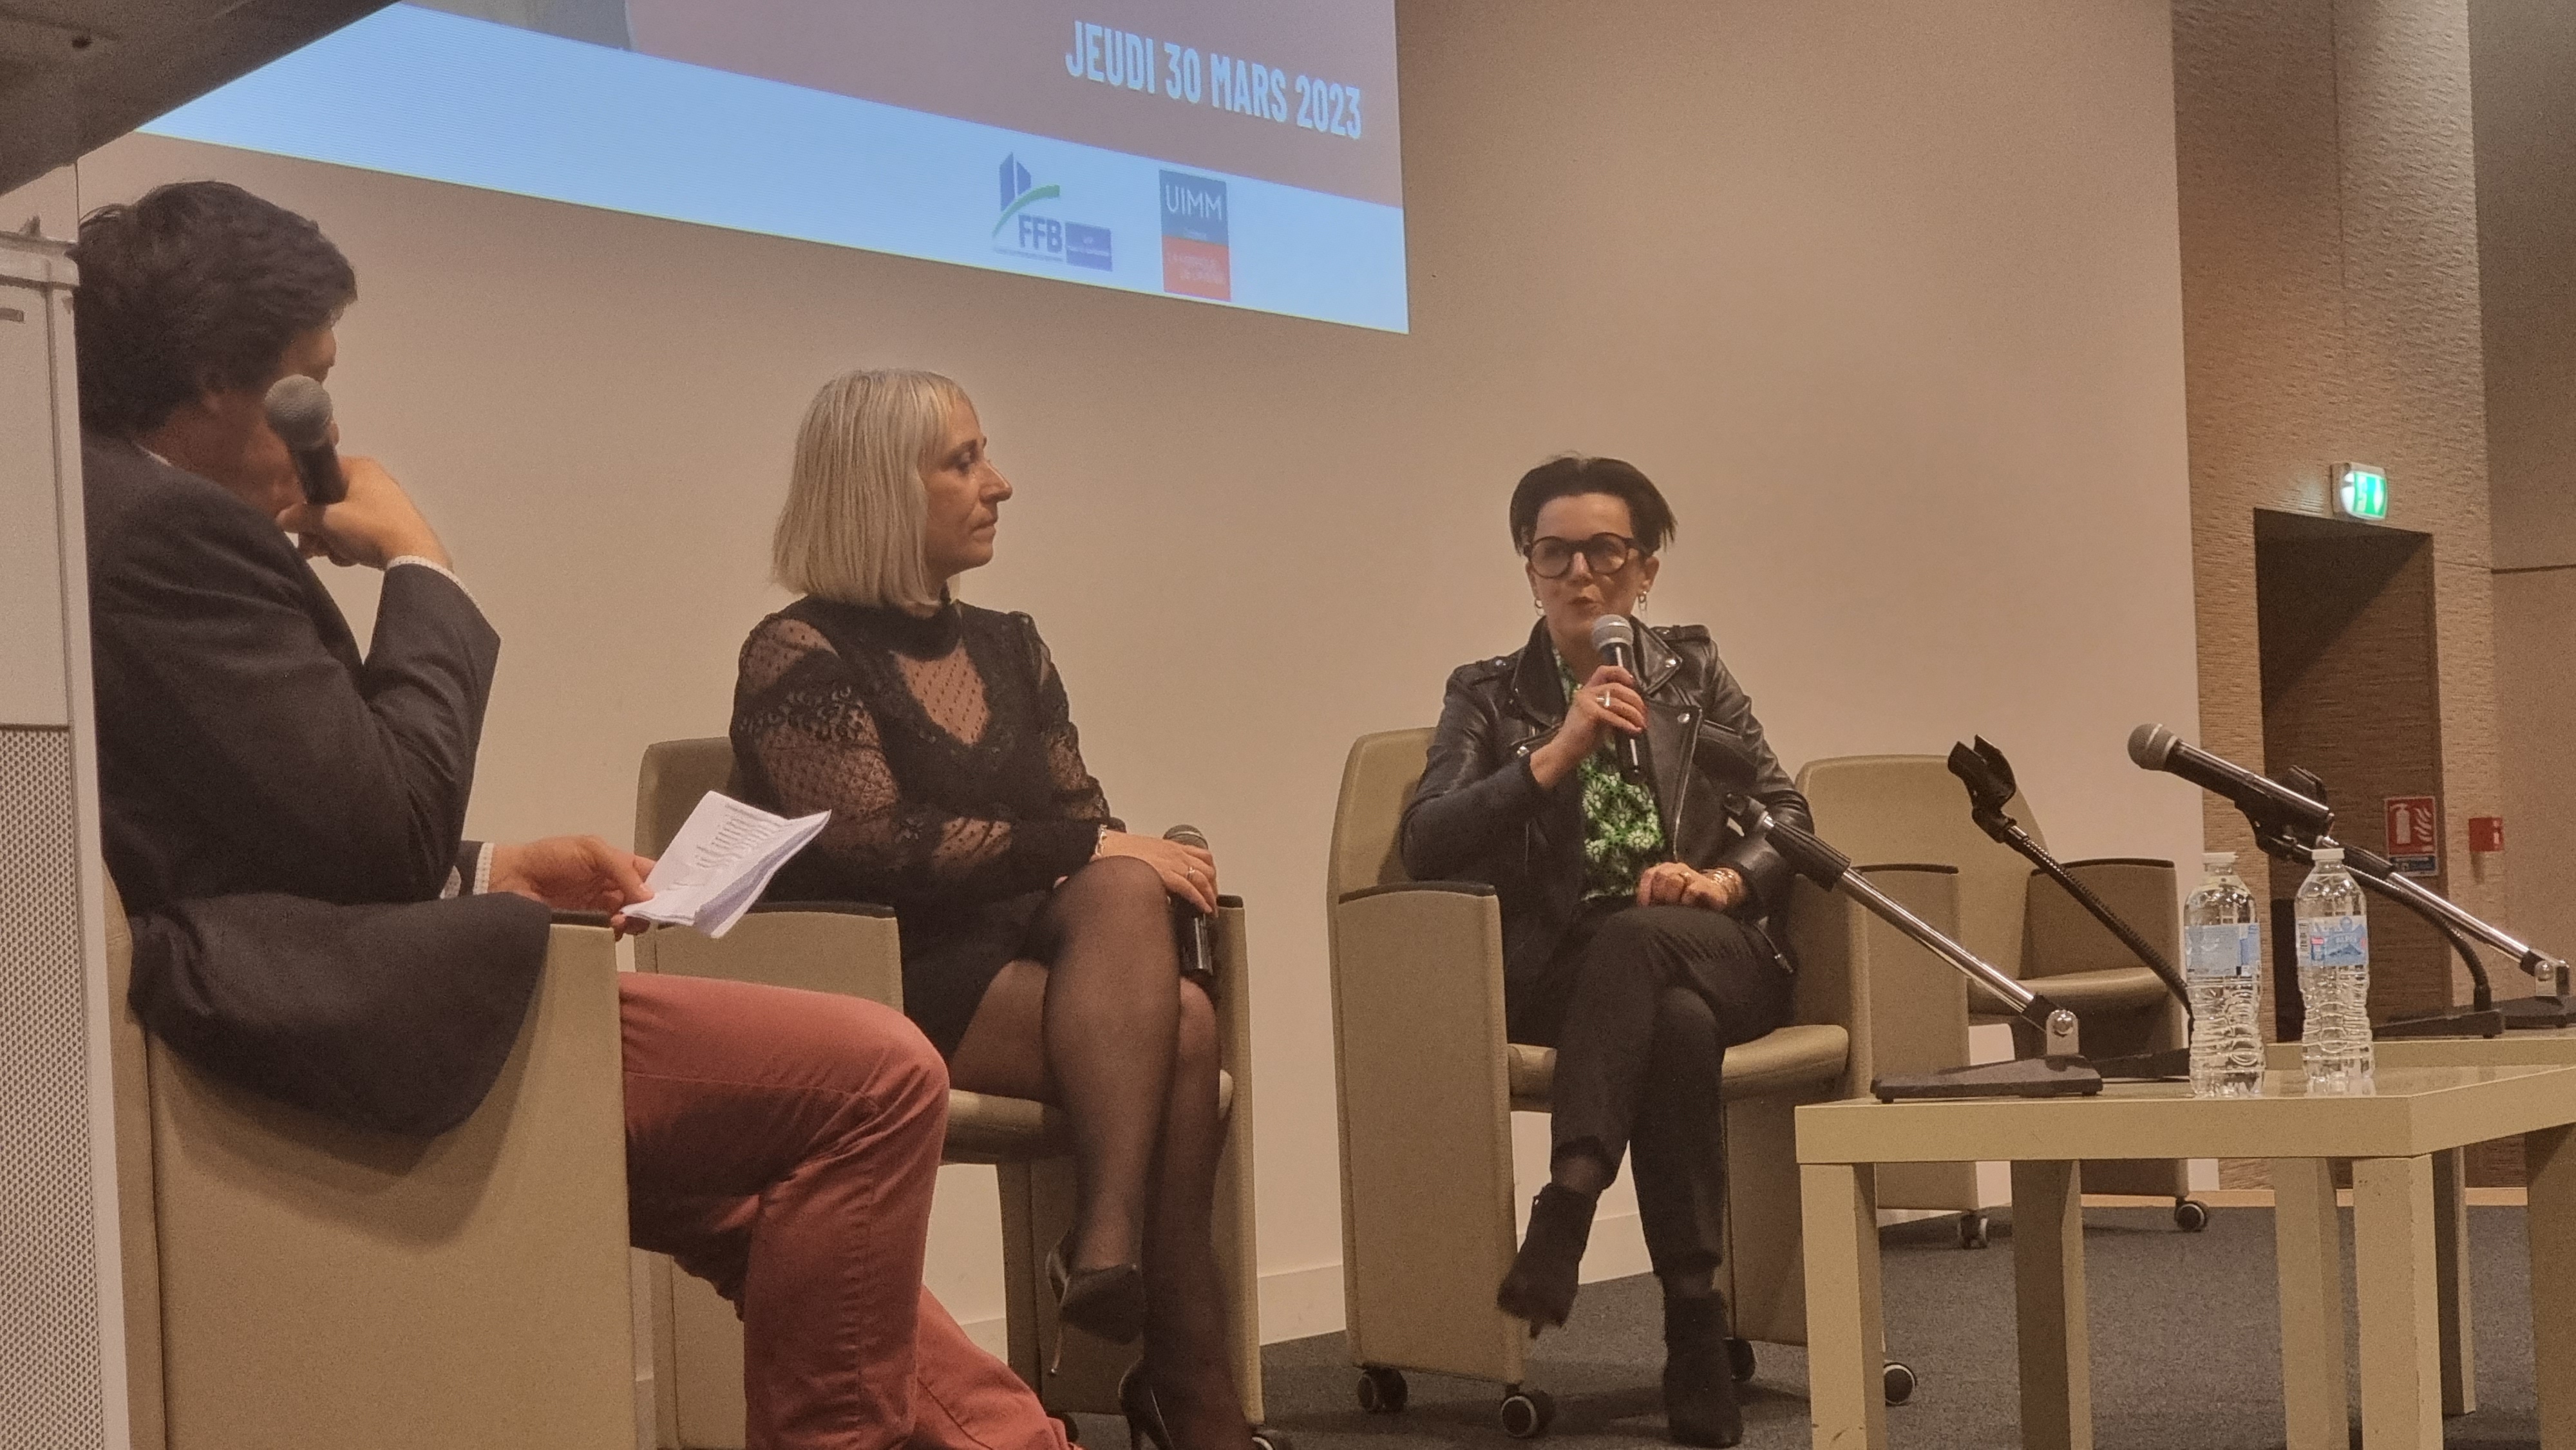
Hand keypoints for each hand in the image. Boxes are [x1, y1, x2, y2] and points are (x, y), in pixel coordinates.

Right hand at [274, 455, 448, 569]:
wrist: (414, 555)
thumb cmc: (368, 528)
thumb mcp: (326, 521)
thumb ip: (299, 516)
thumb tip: (281, 518)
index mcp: (360, 467)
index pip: (319, 473)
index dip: (302, 497)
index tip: (295, 519)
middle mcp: (374, 480)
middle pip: (330, 501)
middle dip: (316, 526)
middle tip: (310, 546)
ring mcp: (387, 503)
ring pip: (345, 519)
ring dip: (332, 539)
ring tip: (331, 555)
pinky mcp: (395, 525)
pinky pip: (362, 531)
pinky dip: (352, 545)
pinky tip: (349, 559)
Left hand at [490, 835, 654, 932]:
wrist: (511, 881)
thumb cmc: (551, 858)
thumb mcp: (590, 849)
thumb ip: (621, 867)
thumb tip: (649, 895)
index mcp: (616, 865)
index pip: (649, 874)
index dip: (666, 883)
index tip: (679, 895)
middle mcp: (612, 889)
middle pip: (645, 902)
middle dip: (651, 907)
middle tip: (647, 911)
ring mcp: (600, 911)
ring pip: (631, 921)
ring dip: (632, 921)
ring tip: (621, 918)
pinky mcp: (587, 929)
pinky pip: (609, 935)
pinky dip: (614, 933)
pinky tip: (608, 926)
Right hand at [1095, 830, 1217, 913]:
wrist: (1103, 847)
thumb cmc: (1116, 850)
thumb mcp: (1142, 853)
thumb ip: (1154, 864)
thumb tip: (1156, 877)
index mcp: (1170, 847)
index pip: (1201, 856)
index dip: (1209, 873)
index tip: (1210, 886)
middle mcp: (1175, 853)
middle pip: (1207, 868)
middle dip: (1213, 886)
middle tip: (1213, 900)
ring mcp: (1172, 863)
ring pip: (1204, 878)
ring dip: (1210, 894)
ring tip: (1210, 907)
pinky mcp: (1167, 874)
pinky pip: (1191, 888)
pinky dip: (1201, 899)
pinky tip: (1203, 908)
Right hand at [1530, 665, 1644, 788]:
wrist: (1566, 751)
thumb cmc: (1583, 738)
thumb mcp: (1599, 718)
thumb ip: (1611, 709)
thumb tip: (1634, 708)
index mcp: (1588, 691)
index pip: (1604, 671)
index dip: (1620, 673)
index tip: (1633, 682)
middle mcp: (1586, 692)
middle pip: (1617, 687)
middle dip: (1635, 700)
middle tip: (1644, 713)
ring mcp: (1586, 701)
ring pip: (1617, 701)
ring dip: (1633, 713)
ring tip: (1642, 724)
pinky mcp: (1590, 713)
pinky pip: (1613, 716)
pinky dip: (1626, 723)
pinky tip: (1634, 730)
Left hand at [1636, 861, 1742, 912]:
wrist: (1716, 895)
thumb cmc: (1685, 902)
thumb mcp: (1666, 899)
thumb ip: (1653, 900)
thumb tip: (1642, 911)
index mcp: (1664, 871)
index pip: (1649, 875)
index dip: (1646, 892)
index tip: (1648, 907)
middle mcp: (1677, 869)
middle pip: (1661, 875)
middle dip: (1660, 895)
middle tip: (1665, 908)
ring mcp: (1692, 875)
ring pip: (1674, 880)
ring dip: (1672, 897)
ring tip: (1676, 908)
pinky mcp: (1706, 886)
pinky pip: (1692, 891)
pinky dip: (1686, 901)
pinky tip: (1687, 908)